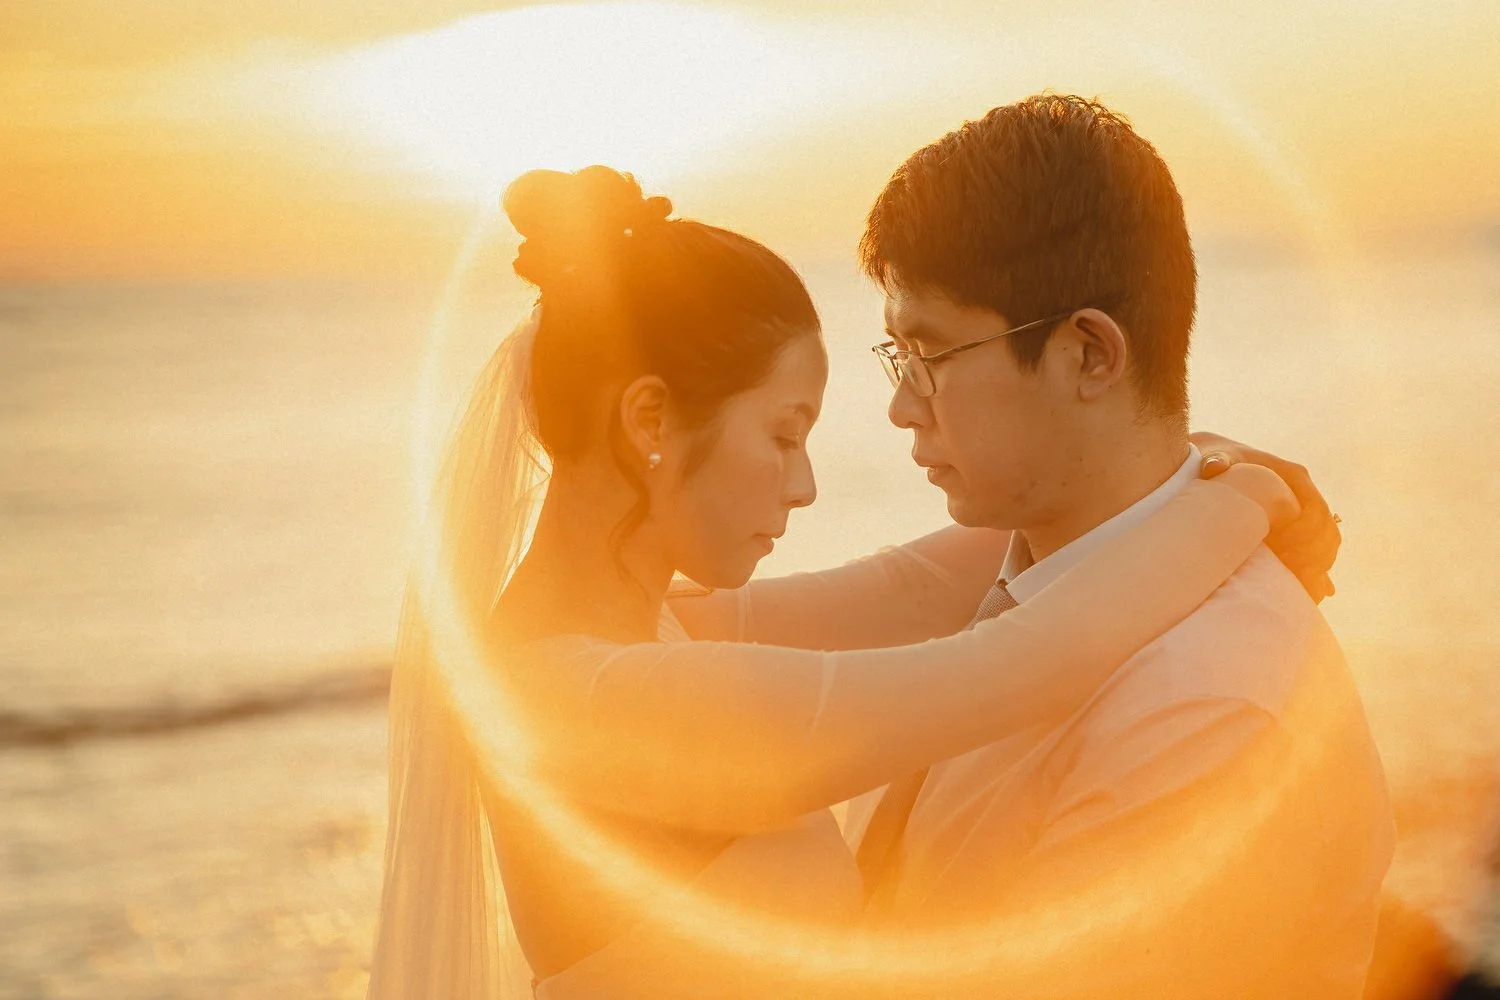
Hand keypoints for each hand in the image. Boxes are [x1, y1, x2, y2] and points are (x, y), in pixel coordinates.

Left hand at [1191, 431, 1340, 602]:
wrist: (1214, 460)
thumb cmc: (1215, 460)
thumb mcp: (1216, 458)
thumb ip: (1217, 461)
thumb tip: (1213, 465)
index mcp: (1294, 476)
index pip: (1314, 510)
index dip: (1305, 536)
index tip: (1285, 556)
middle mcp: (1306, 493)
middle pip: (1326, 530)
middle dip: (1314, 557)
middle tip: (1295, 580)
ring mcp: (1304, 510)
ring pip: (1327, 543)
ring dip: (1318, 567)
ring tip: (1304, 589)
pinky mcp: (1297, 526)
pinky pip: (1318, 551)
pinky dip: (1317, 571)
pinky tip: (1315, 593)